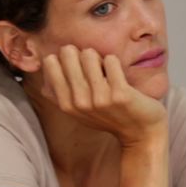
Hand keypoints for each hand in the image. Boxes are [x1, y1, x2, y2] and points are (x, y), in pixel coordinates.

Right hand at [41, 45, 166, 146]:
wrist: (141, 133)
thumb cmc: (110, 117)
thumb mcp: (79, 111)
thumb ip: (59, 93)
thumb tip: (44, 65)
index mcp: (66, 104)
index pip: (50, 62)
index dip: (63, 57)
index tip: (76, 66)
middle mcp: (79, 102)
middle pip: (68, 54)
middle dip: (80, 53)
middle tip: (93, 66)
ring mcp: (99, 99)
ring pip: (89, 54)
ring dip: (98, 57)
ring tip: (105, 70)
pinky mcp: (120, 94)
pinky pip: (111, 60)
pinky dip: (114, 62)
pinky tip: (117, 74)